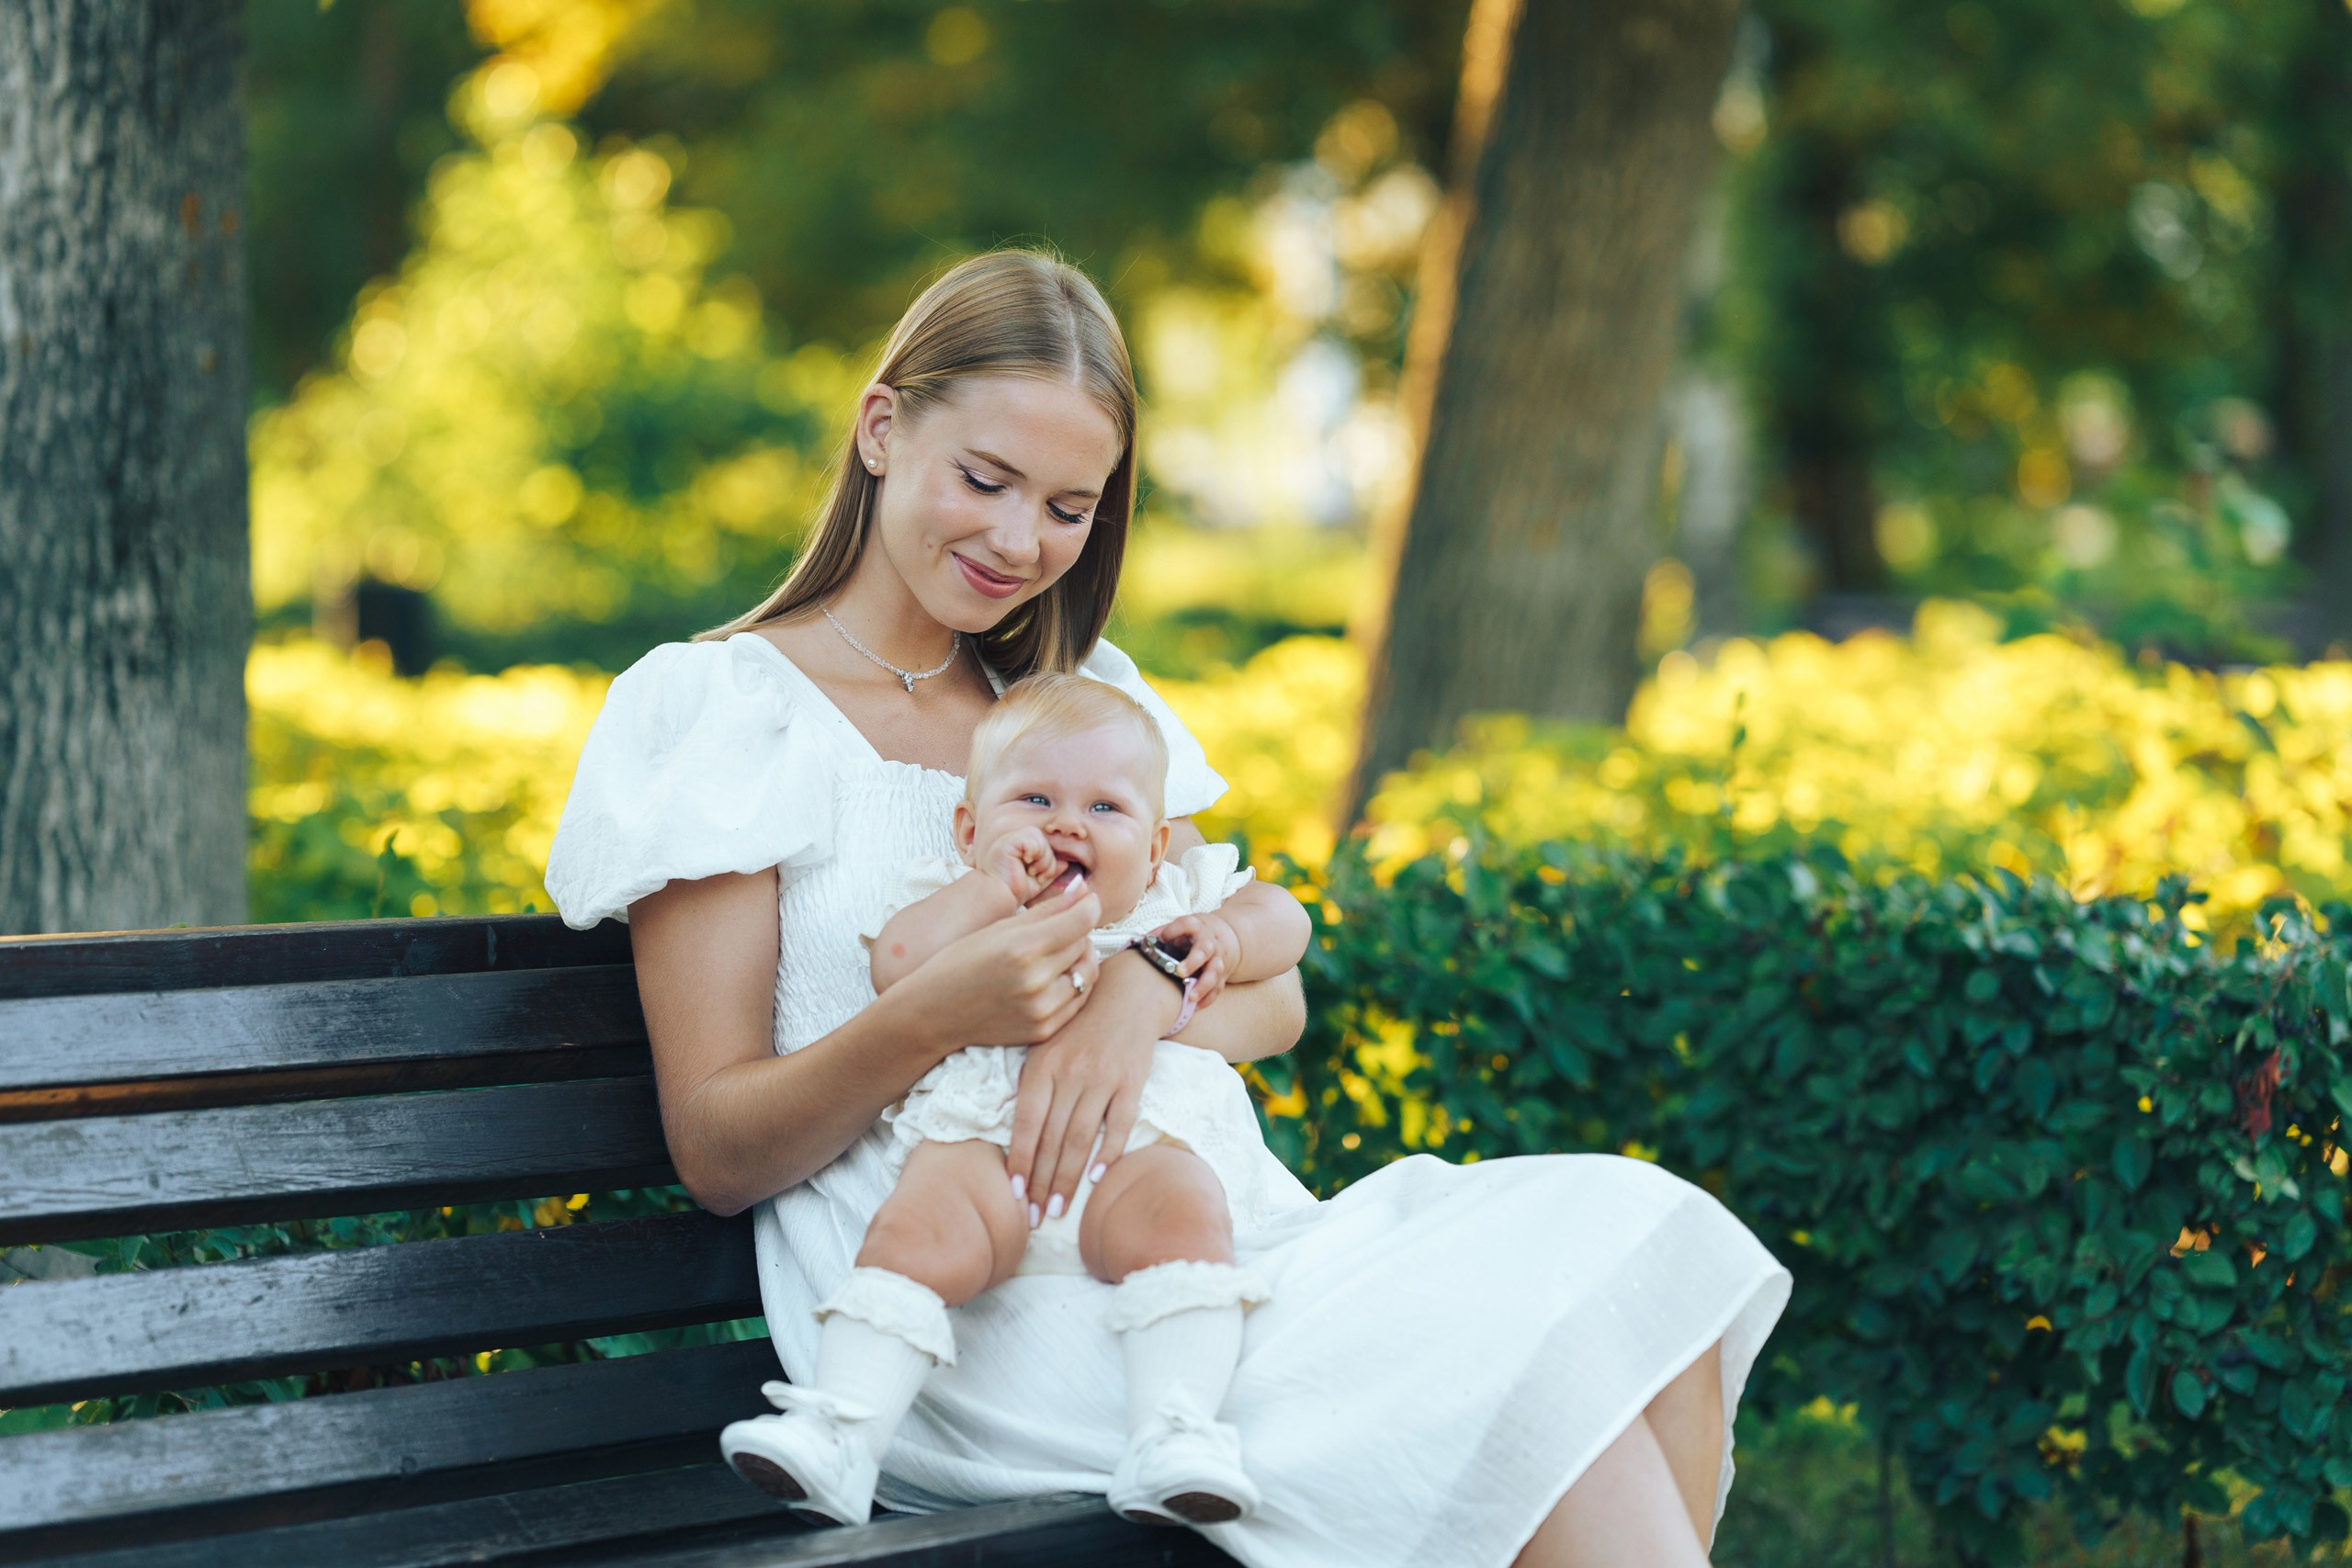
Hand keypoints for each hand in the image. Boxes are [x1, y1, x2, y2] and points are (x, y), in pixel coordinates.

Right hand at [895, 875, 1100, 1048]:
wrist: (933, 1012)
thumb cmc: (961, 962)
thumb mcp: (999, 928)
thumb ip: (1046, 910)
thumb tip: (1083, 890)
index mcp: (1022, 948)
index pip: (1081, 921)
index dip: (1089, 906)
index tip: (1088, 901)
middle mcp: (1036, 980)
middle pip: (1084, 945)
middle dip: (1077, 933)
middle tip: (1059, 930)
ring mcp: (1042, 1009)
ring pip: (1087, 973)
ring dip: (1079, 959)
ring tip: (1057, 954)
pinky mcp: (1043, 1030)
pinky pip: (1078, 1000)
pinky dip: (1073, 985)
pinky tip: (1053, 977)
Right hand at [975, 825, 1059, 903]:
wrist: (1000, 898)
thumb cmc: (1014, 892)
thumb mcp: (1037, 881)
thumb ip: (1050, 870)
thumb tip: (1065, 863)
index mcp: (1018, 848)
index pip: (1042, 842)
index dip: (1048, 858)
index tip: (1041, 876)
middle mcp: (1012, 841)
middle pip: (1042, 838)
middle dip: (1047, 859)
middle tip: (1038, 875)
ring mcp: (1008, 840)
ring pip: (1038, 836)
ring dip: (1042, 857)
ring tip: (1032, 871)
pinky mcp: (1006, 843)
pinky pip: (1030, 838)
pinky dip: (1035, 852)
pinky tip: (1027, 864)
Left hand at [1004, 950, 1177, 1227]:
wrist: (1128, 993)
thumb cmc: (1078, 1025)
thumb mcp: (1044, 1044)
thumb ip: (1030, 1085)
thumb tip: (1011, 1133)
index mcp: (1042, 1065)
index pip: (1025, 1123)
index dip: (1018, 1161)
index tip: (1012, 1193)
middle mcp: (1070, 1073)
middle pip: (1051, 1139)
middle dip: (1040, 1182)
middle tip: (1033, 1216)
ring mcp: (1102, 1078)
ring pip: (1080, 1138)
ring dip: (1067, 1178)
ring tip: (1057, 1209)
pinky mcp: (1132, 1082)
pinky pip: (1117, 1124)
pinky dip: (1107, 1154)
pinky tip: (1097, 1179)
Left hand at [1152, 912, 1240, 1010]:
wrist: (1225, 937)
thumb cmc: (1194, 935)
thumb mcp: (1181, 928)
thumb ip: (1162, 933)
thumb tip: (1143, 942)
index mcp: (1196, 928)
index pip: (1187, 925)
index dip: (1175, 930)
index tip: (1163, 938)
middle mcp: (1209, 943)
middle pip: (1204, 950)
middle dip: (1193, 962)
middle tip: (1180, 973)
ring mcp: (1217, 959)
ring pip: (1214, 972)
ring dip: (1203, 985)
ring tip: (1190, 997)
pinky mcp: (1222, 974)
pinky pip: (1218, 987)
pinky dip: (1208, 998)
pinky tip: (1196, 1006)